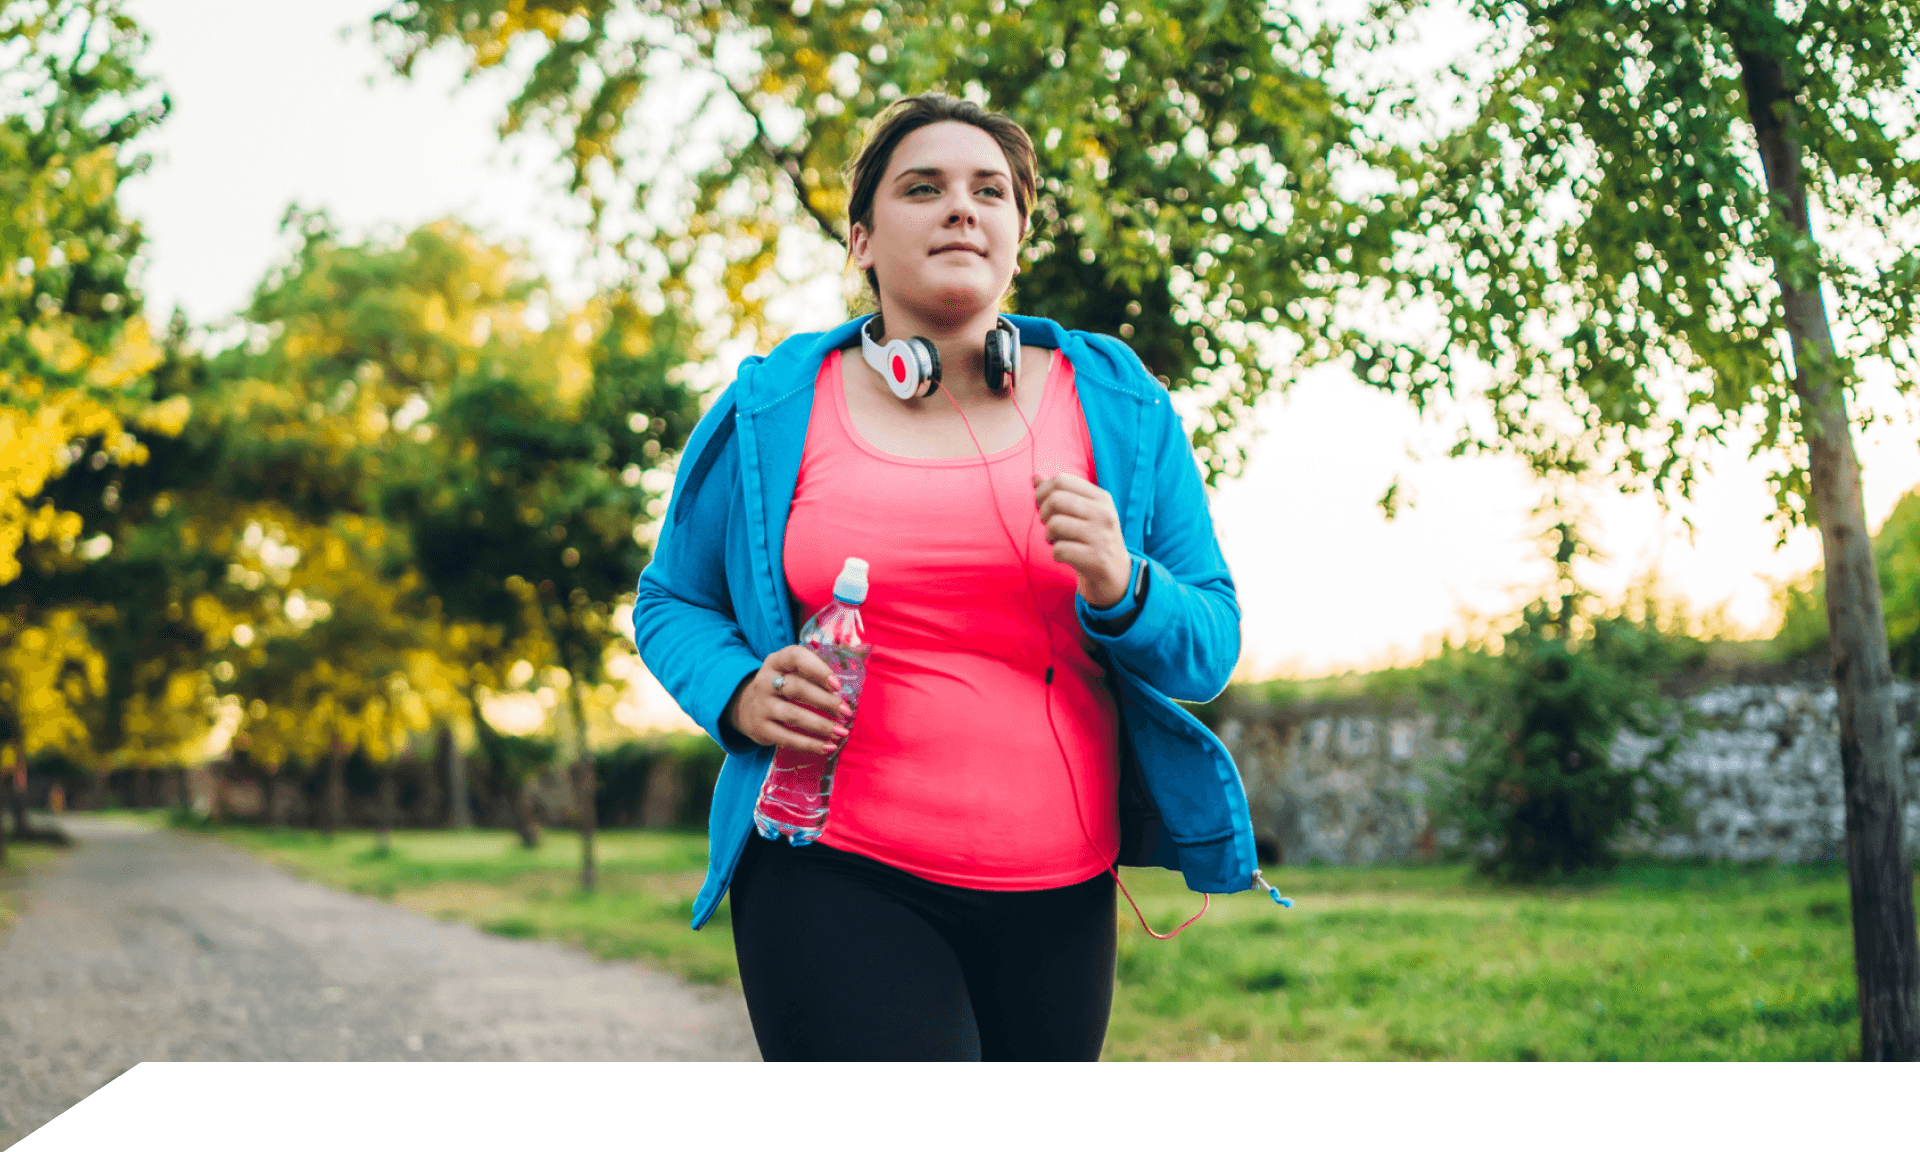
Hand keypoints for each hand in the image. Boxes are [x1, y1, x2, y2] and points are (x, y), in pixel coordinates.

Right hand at [723, 645, 851, 755]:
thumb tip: (844, 696)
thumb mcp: (789, 672)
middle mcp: (765, 681)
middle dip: (825, 701)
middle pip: (797, 688)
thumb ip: (812, 676)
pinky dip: (810, 744)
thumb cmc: (781, 687)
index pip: (796, 657)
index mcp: (775, 662)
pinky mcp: (760, 728)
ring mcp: (761, 706)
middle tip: (846, 712)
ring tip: (841, 732)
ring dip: (821, 725)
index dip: (818, 669)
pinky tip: (828, 747)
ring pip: (793, 715)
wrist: (745, 707)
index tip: (838, 685)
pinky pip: (787, 738)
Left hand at [1032, 472, 1132, 608]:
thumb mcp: (1084, 513)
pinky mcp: (1096, 559)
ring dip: (1049, 536)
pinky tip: (1066, 556)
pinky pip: (1059, 550)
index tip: (1042, 506)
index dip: (1043, 492)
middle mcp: (1104, 514)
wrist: (1117, 575)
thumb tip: (1035, 478)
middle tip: (1050, 526)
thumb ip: (1061, 495)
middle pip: (1055, 500)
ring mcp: (1102, 536)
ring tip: (1059, 541)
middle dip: (1044, 514)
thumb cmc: (1093, 539)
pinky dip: (1056, 554)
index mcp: (1101, 498)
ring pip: (1055, 525)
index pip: (1062, 480)